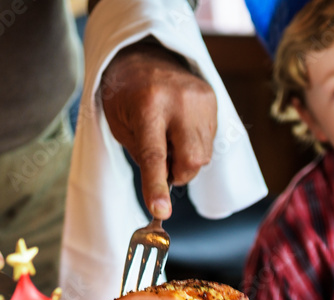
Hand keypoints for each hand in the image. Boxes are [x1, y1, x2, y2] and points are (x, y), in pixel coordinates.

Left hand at [100, 40, 217, 219]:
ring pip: (203, 155)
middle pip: (192, 160)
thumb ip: (142, 157)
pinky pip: (209, 140)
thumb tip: (164, 188)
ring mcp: (201, 98)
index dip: (156, 186)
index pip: (154, 155)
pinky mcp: (212, 99)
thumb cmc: (124, 94)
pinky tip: (179, 128)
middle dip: (178, 174)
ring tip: (168, 137)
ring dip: (185, 159)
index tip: (160, 211)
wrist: (142, 54)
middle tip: (162, 163)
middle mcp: (180, 100)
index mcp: (148, 105)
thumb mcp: (120, 126)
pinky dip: (193, 145)